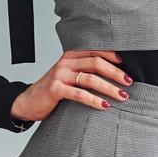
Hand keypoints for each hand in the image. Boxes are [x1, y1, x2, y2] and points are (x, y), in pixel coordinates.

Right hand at [10, 49, 129, 123]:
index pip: (95, 50)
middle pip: (96, 63)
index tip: (126, 64)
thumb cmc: (53, 90)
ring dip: (110, 88)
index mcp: (70, 56)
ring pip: (91, 79)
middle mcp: (65, 62)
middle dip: (116, 73)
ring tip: (122, 96)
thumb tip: (114, 75)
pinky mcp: (55, 89)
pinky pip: (79, 94)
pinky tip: (104, 106)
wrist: (28, 101)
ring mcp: (60, 75)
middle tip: (129, 82)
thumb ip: (85, 71)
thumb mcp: (69, 76)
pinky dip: (94, 100)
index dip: (112, 56)